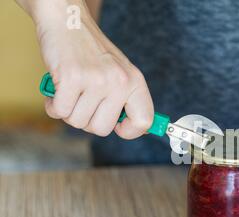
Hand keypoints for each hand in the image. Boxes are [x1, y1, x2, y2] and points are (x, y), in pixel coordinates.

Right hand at [33, 0, 152, 138]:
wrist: (69, 23)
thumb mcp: (120, 73)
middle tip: (83, 102)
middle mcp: (120, 81)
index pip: (144, 121)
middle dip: (88, 120)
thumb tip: (137, 130)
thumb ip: (127, 99)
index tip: (117, 126)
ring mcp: (97, 80)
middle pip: (102, 129)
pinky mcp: (72, 78)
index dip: (129, 131)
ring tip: (71, 92)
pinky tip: (57, 91)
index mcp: (135, 82)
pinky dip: (54, 106)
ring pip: (78, 122)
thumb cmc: (93, 53)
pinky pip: (60, 112)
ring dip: (69, 112)